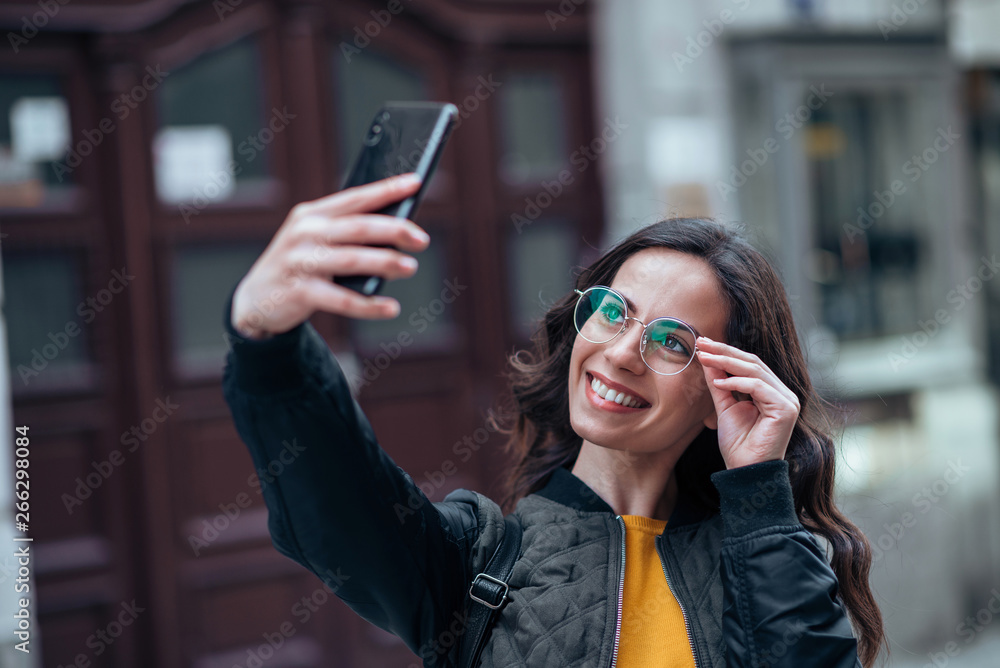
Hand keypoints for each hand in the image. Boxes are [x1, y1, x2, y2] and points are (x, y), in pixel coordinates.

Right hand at [231, 173, 429, 338]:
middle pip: (358, 227)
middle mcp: (304, 233)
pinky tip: (389, 307)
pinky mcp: (298, 292)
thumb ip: (348, 234)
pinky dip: (368, 305)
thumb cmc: (299, 266)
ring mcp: (299, 262)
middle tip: (422, 239)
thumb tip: (401, 232)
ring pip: (352, 260)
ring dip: (385, 263)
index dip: (386, 190)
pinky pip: (341, 299)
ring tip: (410, 267)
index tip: (415, 183)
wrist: (255, 300)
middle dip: (394, 230)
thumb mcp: (315, 241)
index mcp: (312, 214)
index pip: (355, 198)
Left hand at [695, 336, 799, 468]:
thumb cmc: (737, 444)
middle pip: (753, 362)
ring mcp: (787, 400)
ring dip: (727, 362)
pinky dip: (737, 382)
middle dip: (725, 351)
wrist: (745, 471)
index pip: (749, 364)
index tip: (702, 344)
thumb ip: (718, 384)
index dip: (726, 352)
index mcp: (771, 392)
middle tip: (702, 343)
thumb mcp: (724, 407)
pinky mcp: (786, 409)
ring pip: (756, 371)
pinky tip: (719, 382)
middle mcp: (783, 393)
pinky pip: (759, 387)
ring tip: (705, 358)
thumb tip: (707, 360)